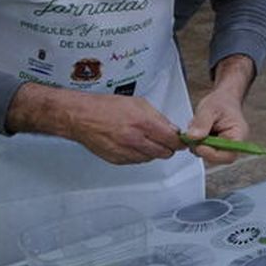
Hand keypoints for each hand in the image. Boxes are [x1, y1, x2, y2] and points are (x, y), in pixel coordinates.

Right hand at [48, 89, 184, 164]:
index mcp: (143, 123)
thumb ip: (158, 118)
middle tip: (166, 141)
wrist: (82, 117)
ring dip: (153, 151)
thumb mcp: (139, 104)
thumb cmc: (107, 107)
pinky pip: (137, 161)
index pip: (172, 140)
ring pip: (151, 158)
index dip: (180, 141)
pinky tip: (134, 144)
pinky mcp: (117, 160)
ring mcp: (126, 152)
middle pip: (165, 153)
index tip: (182, 141)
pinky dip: (139, 154)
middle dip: (168, 147)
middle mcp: (135, 140)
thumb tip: (172, 129)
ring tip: (146, 139)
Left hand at [185, 91, 250, 166]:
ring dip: (197, 145)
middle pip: (218, 158)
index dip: (212, 154)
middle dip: (202, 149)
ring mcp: (223, 146)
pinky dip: (196, 143)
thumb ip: (202, 123)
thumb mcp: (209, 108)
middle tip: (192, 136)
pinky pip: (203, 151)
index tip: (199, 146)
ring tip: (196, 128)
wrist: (223, 98)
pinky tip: (197, 131)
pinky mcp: (215, 147)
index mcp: (238, 134)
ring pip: (208, 155)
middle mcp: (233, 144)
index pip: (229, 155)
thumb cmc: (221, 102)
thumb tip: (193, 137)